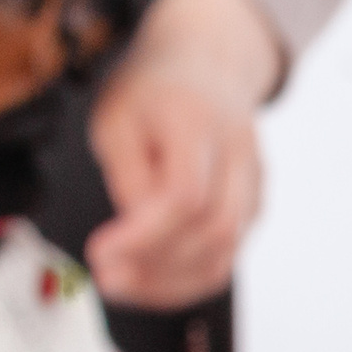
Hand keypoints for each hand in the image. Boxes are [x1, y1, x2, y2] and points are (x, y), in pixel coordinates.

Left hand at [86, 0, 284, 309]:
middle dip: (156, 267)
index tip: (99, 252)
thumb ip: (125, 173)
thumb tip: (131, 230)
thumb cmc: (153, 93)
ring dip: (169, 283)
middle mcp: (238, 154)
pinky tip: (149, 282)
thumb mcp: (115, 118)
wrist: (204, 66)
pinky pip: (226, 257)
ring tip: (121, 285)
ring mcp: (252, 183)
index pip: (186, 196)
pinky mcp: (252, 206)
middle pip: (214, 230)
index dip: (143, 235)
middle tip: (105, 278)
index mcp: (199, 124)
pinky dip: (186, 281)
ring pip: (226, 252)